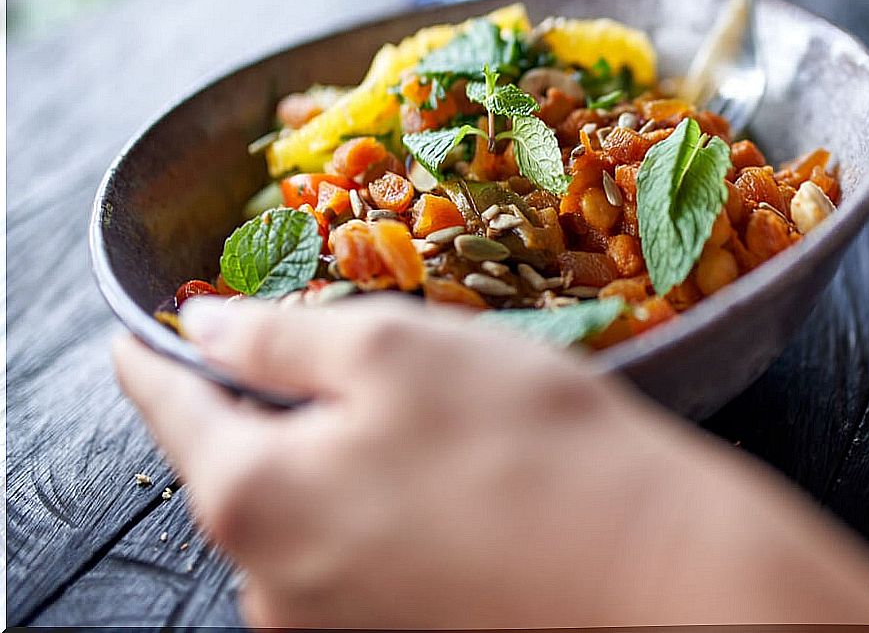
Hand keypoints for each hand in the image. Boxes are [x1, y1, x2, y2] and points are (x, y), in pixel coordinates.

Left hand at [114, 295, 868, 626]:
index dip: (159, 355)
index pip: (171, 408)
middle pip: (244, 467)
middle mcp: (270, 585)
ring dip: (346, 462)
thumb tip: (204, 329)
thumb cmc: (534, 448)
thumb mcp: (401, 351)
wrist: (660, 577)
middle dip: (280, 408)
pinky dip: (386, 512)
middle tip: (361, 361)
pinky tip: (461, 486)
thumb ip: (283, 338)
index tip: (143, 330)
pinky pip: (359, 560)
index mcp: (254, 495)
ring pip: (308, 515)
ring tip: (439, 427)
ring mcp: (333, 628)